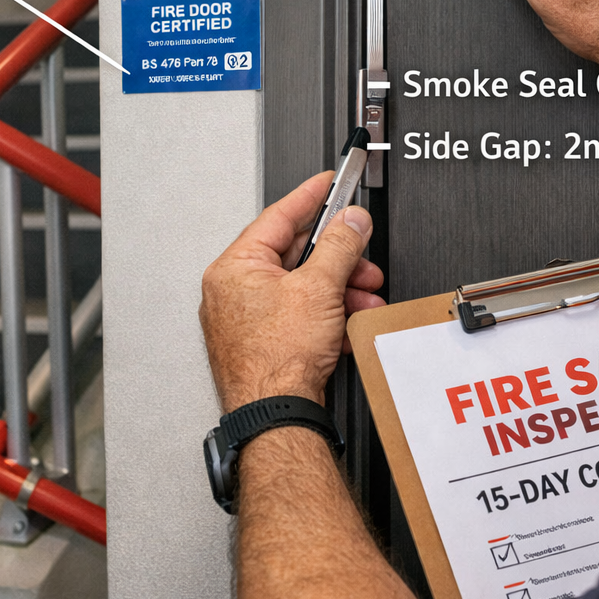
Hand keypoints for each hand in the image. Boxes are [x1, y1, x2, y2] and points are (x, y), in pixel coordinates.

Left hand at [200, 172, 385, 412]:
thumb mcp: (318, 289)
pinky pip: (300, 314)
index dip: (311, 196)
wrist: (276, 415)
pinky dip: (328, 313)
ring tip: (365, 294)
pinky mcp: (264, 343)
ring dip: (340, 288)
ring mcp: (247, 320)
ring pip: (302, 287)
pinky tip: (349, 320)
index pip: (277, 216)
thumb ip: (339, 246)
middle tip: (362, 250)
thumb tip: (351, 220)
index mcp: (235, 268)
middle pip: (295, 254)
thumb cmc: (277, 361)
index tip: (330, 183)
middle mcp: (234, 291)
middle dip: (338, 256)